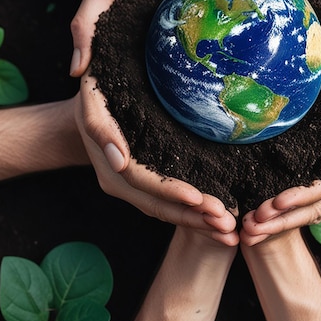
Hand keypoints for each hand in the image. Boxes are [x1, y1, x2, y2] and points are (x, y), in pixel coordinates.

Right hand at [75, 74, 238, 245]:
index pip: (142, 184)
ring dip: (197, 222)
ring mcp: (132, 188)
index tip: (197, 198)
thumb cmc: (96, 91)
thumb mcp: (91, 98)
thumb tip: (120, 162)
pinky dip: (193, 214)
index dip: (169, 192)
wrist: (92, 101)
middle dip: (192, 217)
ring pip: (165, 211)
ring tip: (229, 229)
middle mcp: (119, 183)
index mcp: (108, 166)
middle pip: (157, 206)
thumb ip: (100, 126)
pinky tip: (217, 219)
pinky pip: (169, 204)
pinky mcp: (147, 184)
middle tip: (226, 223)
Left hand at [240, 83, 320, 245]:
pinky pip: (306, 202)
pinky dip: (284, 212)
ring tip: (249, 230)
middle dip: (283, 220)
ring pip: (309, 211)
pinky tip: (259, 218)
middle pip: (316, 209)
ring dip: (278, 222)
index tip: (274, 204)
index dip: (302, 199)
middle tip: (251, 227)